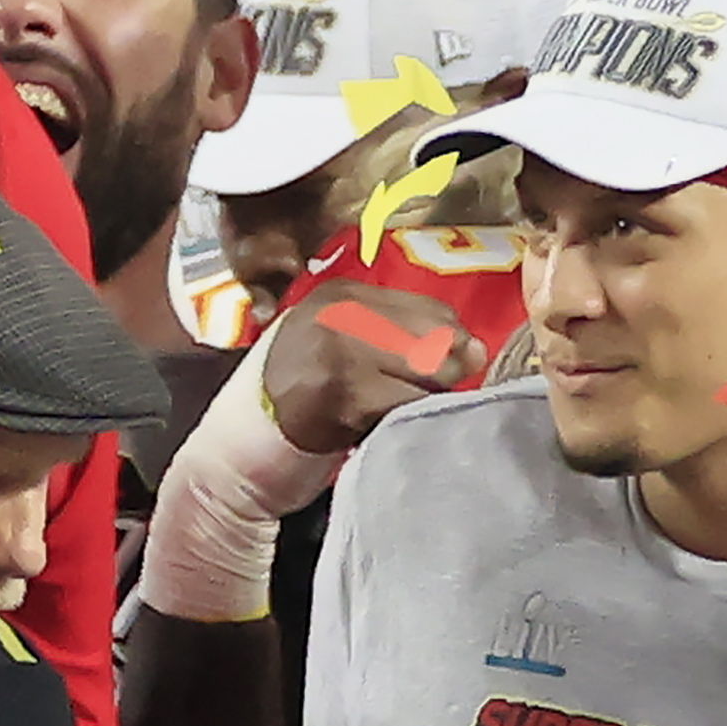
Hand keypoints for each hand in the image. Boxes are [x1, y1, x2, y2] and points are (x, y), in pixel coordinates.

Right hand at [258, 276, 485, 456]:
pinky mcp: (346, 397)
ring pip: (427, 374)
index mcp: (346, 292)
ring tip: (398, 408)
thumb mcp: (347, 341)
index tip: (445, 368)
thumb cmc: (306, 386)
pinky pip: (405, 407)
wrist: (247, 433)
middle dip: (446, 373)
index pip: (435, 310)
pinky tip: (382, 424)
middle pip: (436, 338)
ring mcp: (342, 352)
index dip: (453, 344)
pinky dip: (405, 420)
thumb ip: (406, 333)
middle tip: (424, 394)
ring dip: (425, 399)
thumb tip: (479, 350)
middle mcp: (344, 312)